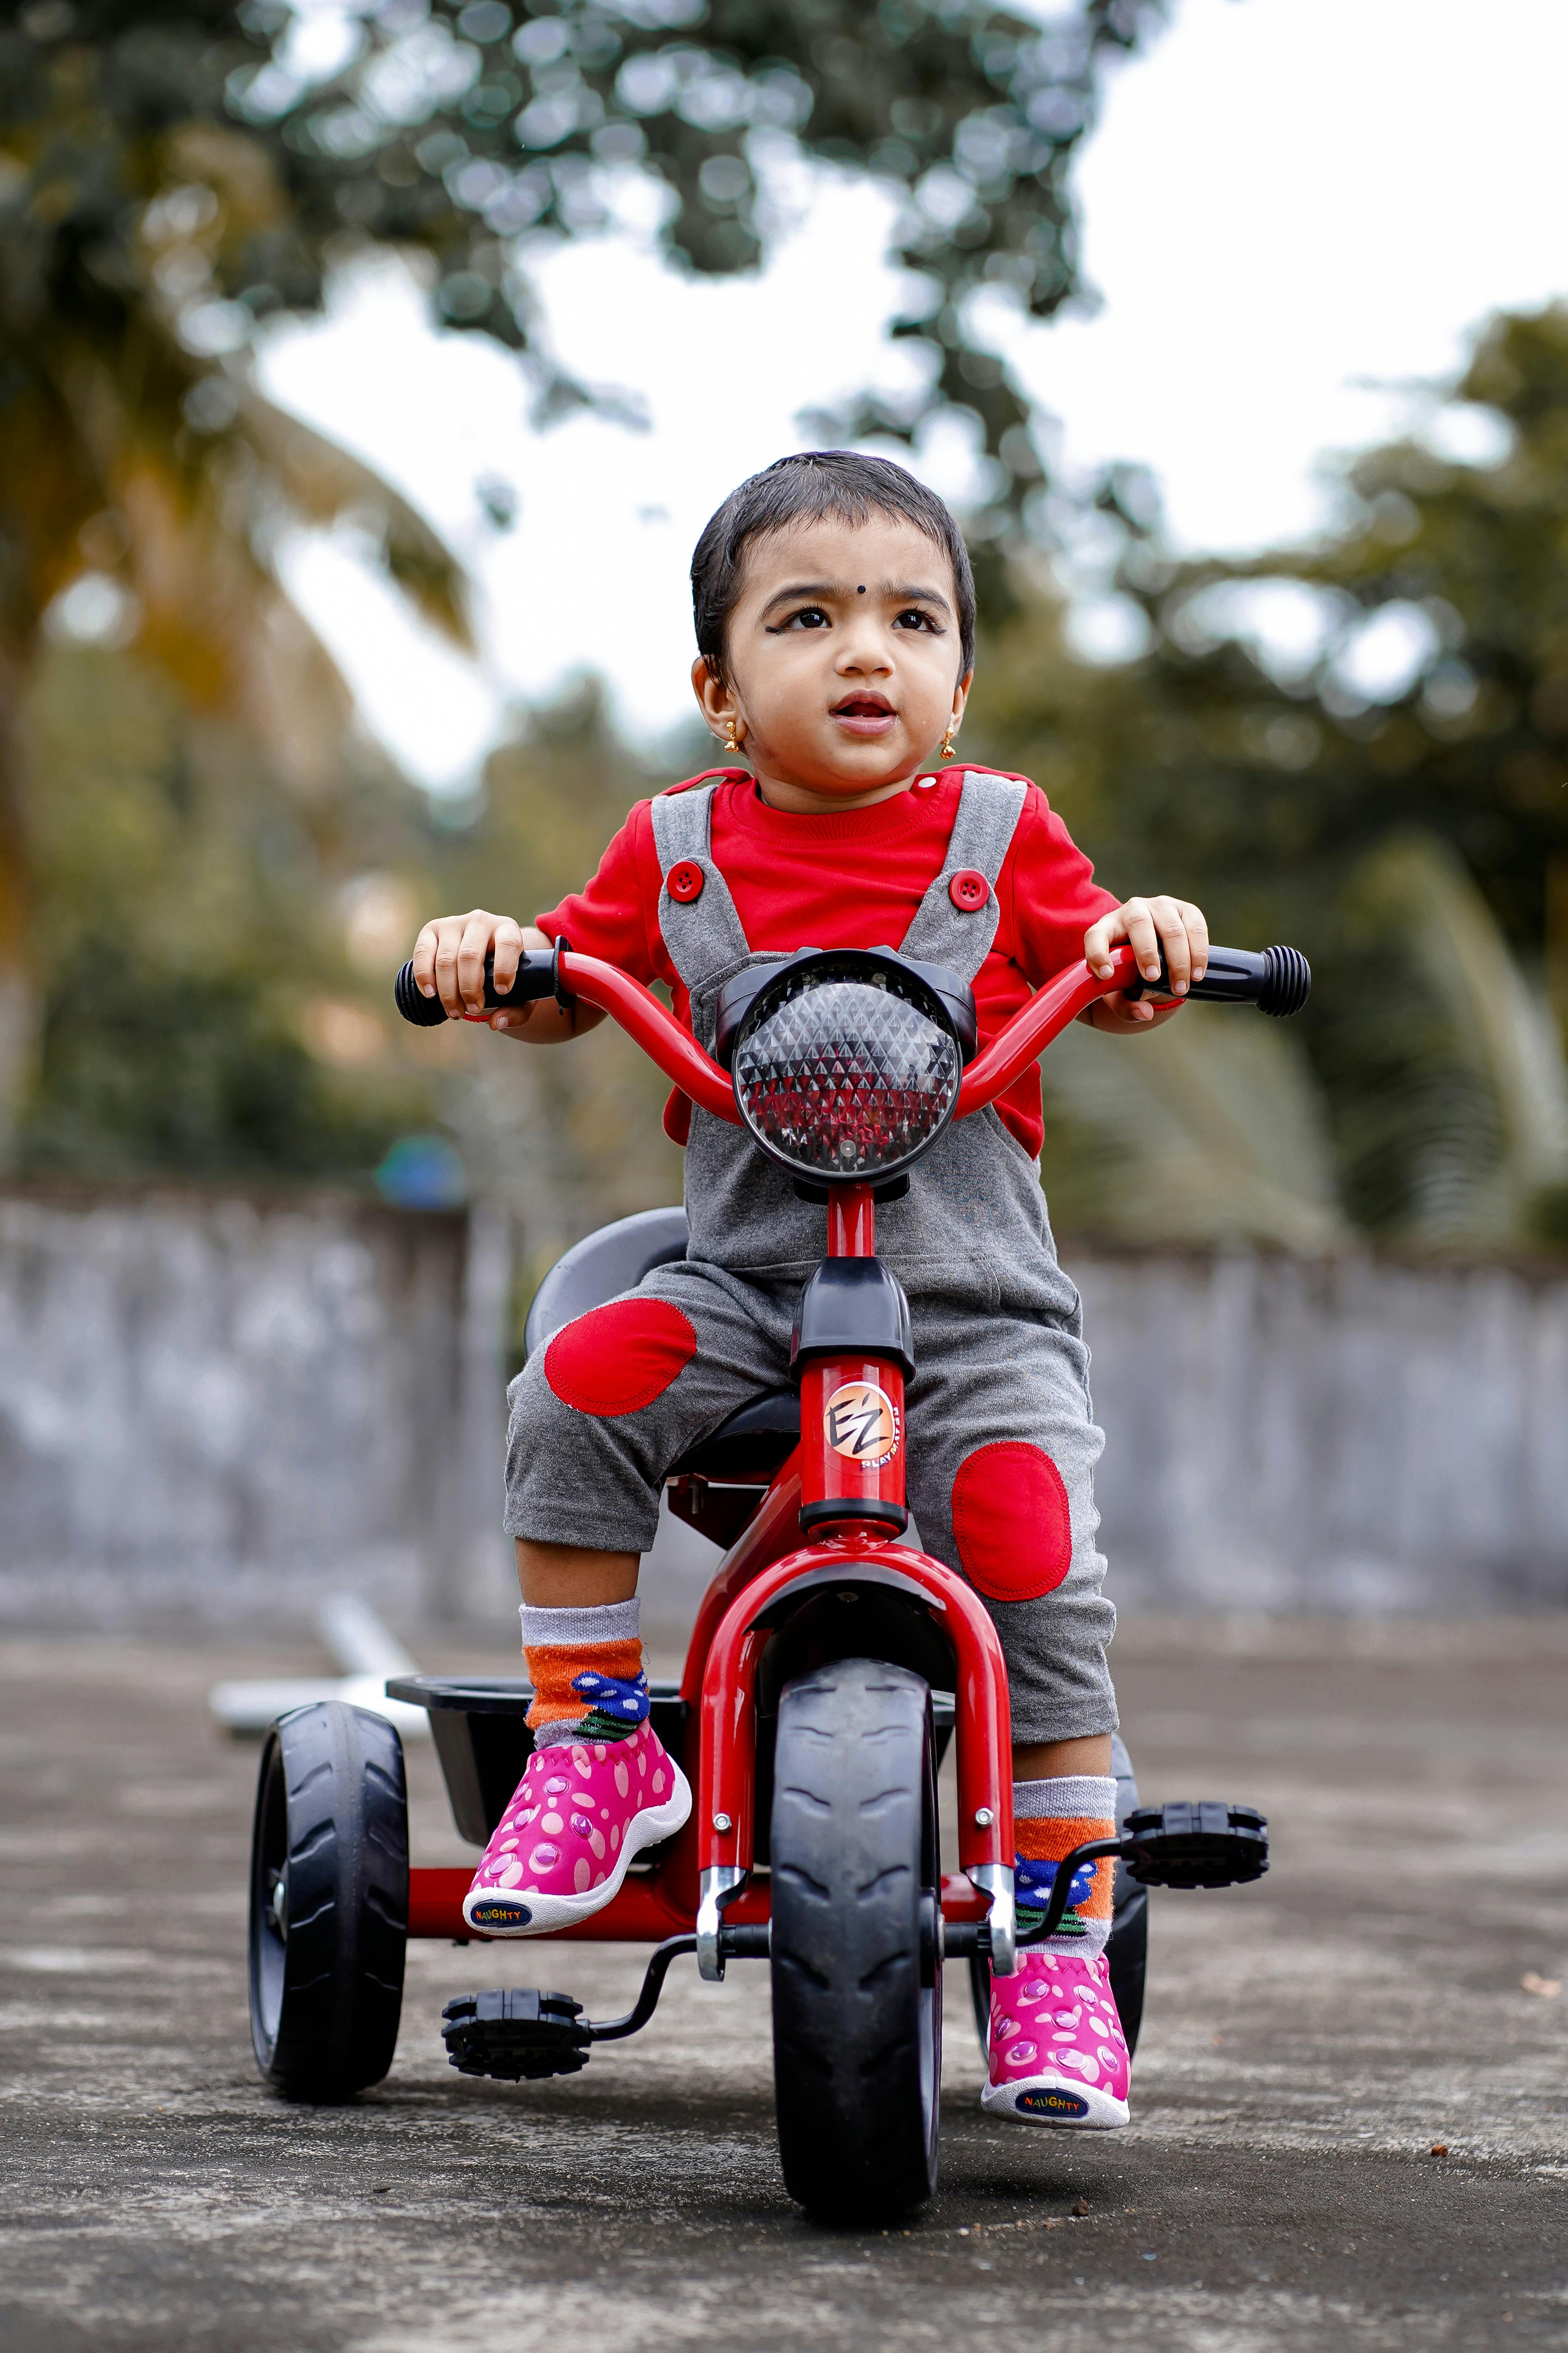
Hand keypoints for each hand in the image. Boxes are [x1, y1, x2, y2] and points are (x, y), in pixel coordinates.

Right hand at [411, 909, 527, 1019]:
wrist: (482, 952)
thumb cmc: (503, 975)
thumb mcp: (519, 993)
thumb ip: (516, 1011)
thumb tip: (496, 1022)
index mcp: (507, 929)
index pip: (508, 943)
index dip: (505, 969)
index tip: (502, 992)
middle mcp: (480, 921)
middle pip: (470, 956)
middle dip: (470, 989)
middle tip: (473, 1010)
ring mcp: (454, 923)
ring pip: (446, 959)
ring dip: (448, 991)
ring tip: (454, 1012)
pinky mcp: (432, 930)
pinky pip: (423, 953)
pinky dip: (424, 977)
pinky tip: (431, 994)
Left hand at [1082, 895, 1208, 1031]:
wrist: (1156, 945)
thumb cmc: (1132, 968)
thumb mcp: (1121, 988)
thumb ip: (1126, 1005)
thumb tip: (1145, 1013)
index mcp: (1108, 928)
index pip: (1095, 936)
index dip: (1098, 953)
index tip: (1105, 975)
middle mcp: (1133, 911)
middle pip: (1138, 923)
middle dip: (1147, 952)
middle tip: (1153, 978)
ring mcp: (1161, 907)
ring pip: (1171, 927)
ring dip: (1178, 959)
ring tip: (1180, 986)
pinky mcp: (1186, 910)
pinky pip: (1196, 927)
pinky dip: (1198, 951)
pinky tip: (1196, 973)